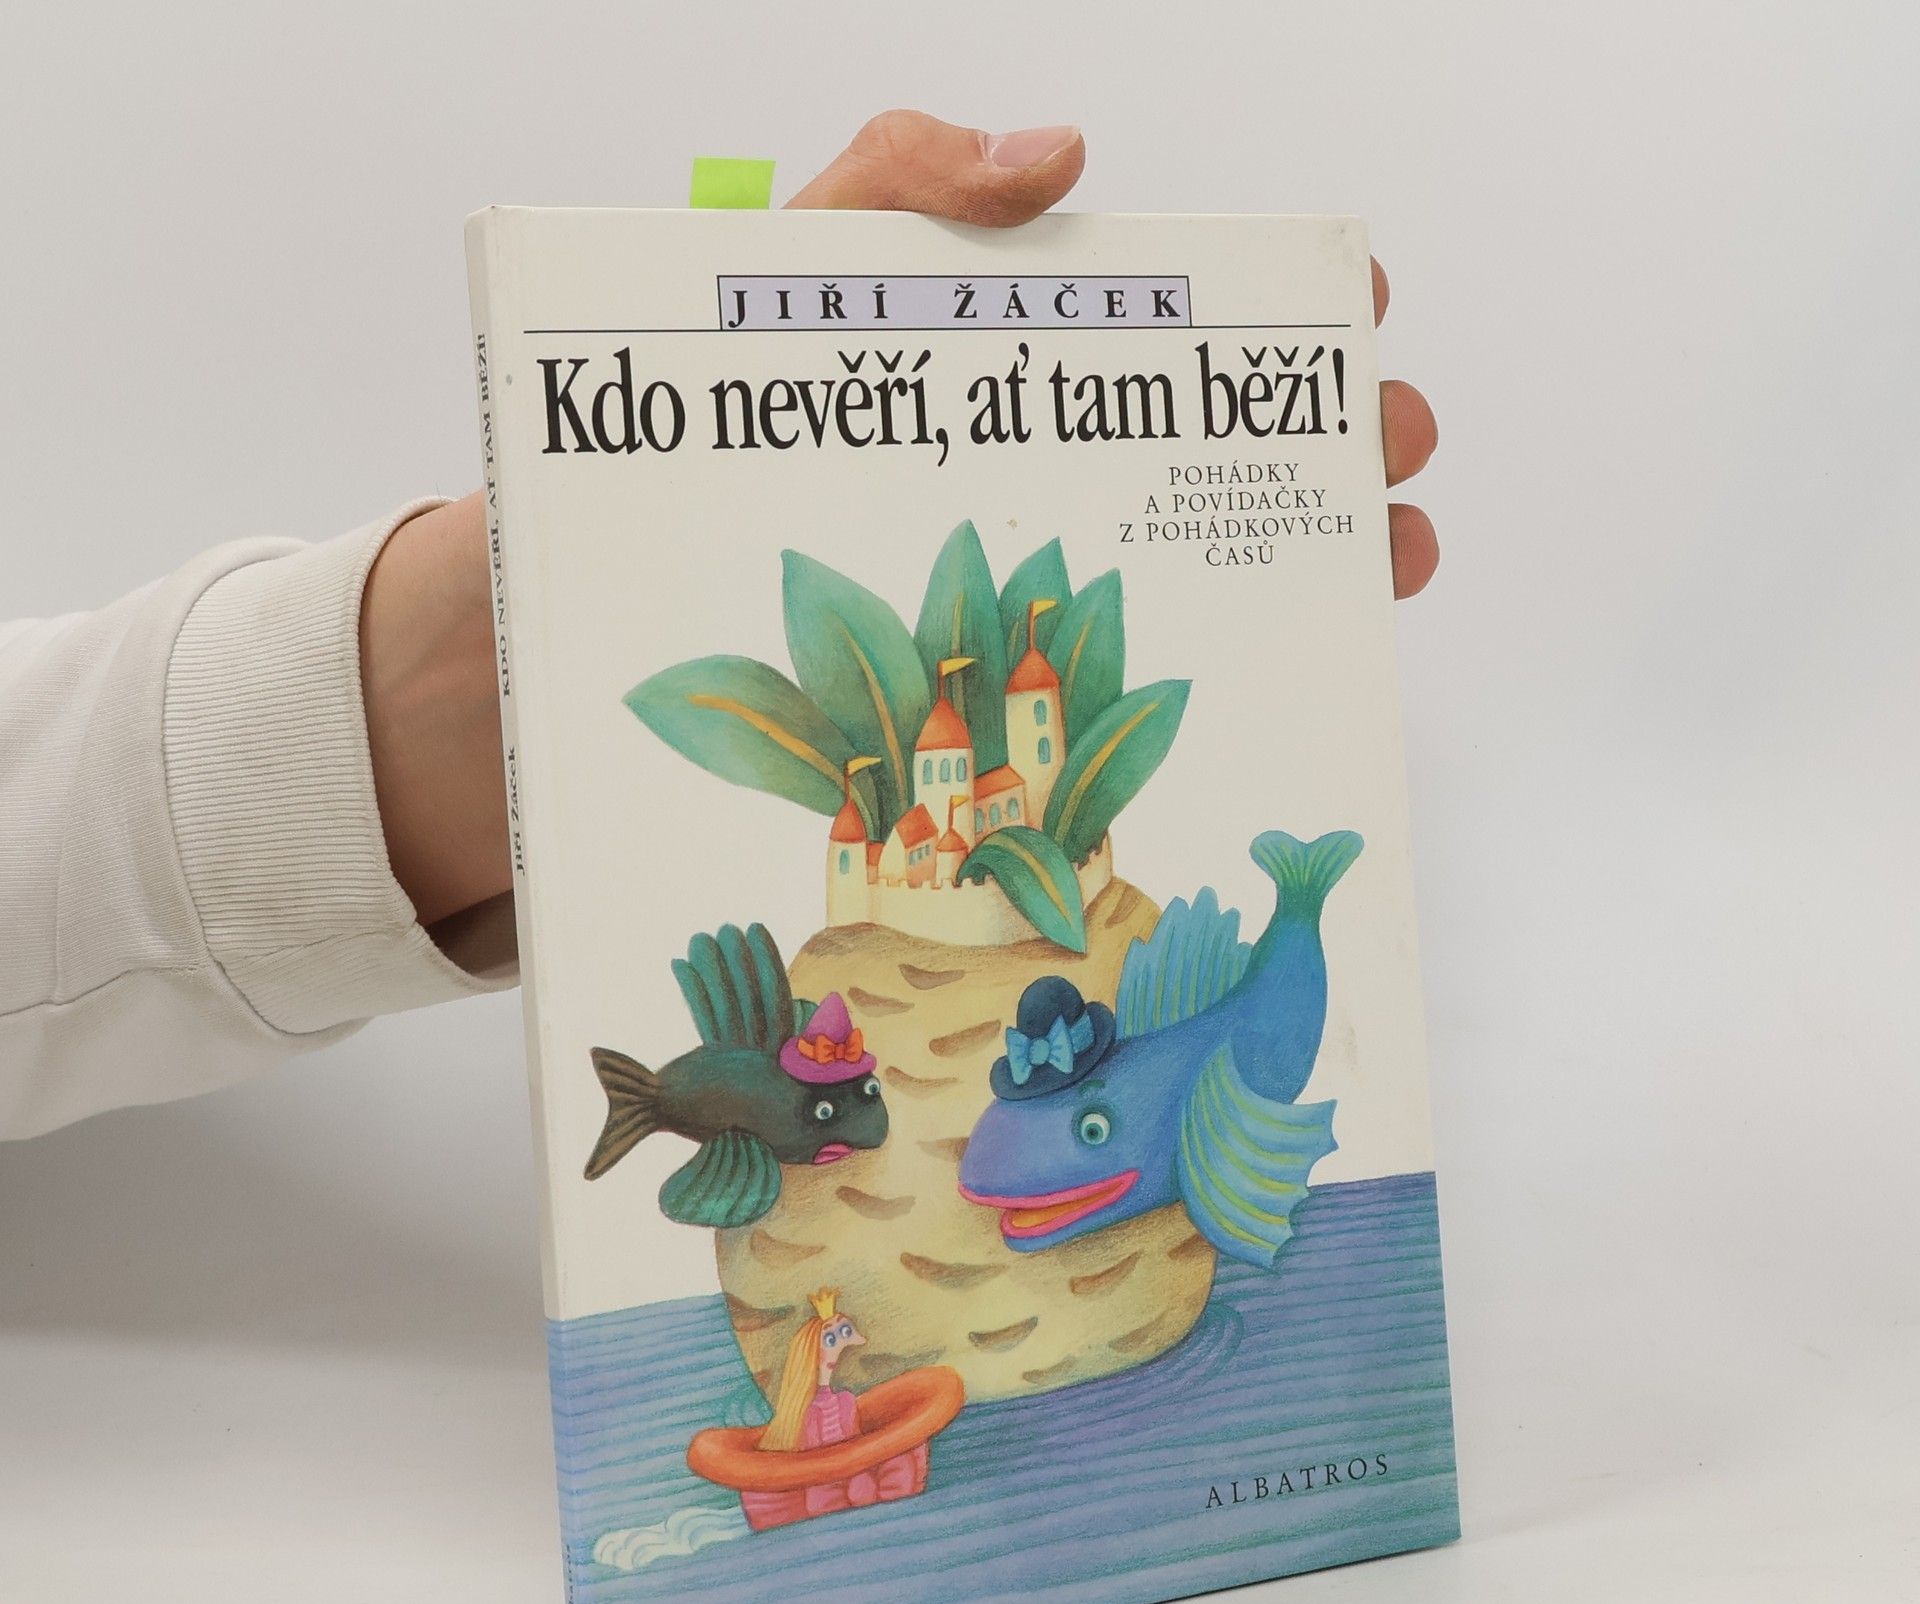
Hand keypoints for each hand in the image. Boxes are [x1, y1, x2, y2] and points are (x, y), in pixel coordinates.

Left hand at [360, 112, 1438, 930]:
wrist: (526, 670)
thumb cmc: (633, 473)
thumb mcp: (745, 301)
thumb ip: (877, 195)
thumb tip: (1050, 154)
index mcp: (948, 381)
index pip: (1129, 328)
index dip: (1245, 315)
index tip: (1345, 308)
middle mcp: (975, 490)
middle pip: (1172, 459)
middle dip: (1304, 448)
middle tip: (1391, 453)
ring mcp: (967, 611)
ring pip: (1158, 580)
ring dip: (1283, 567)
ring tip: (1378, 569)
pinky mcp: (947, 732)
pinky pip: (1084, 717)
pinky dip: (1181, 705)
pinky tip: (1254, 691)